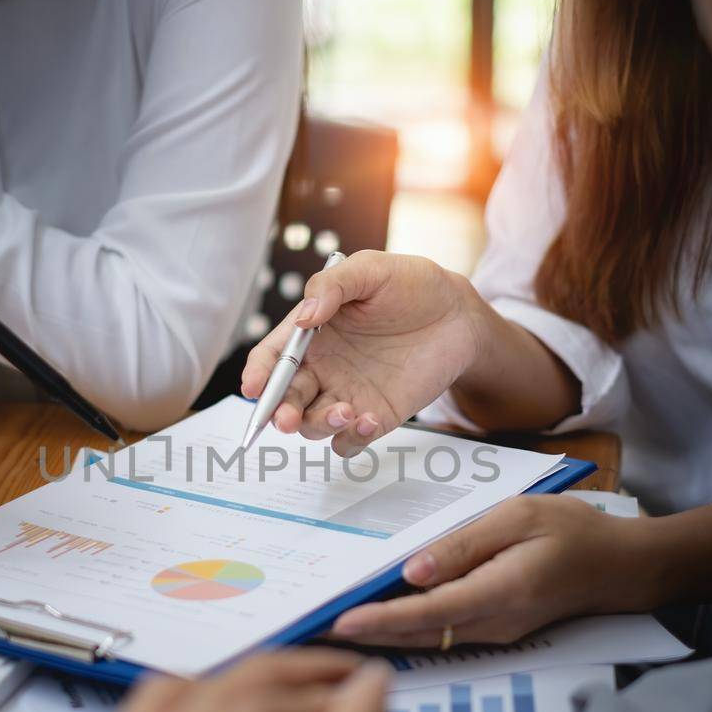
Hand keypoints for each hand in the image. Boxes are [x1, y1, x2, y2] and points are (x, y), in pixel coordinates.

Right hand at [241, 251, 489, 455]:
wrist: (458, 314)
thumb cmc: (411, 286)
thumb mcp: (370, 270)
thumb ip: (332, 287)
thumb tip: (303, 319)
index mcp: (310, 334)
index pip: (272, 359)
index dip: (258, 375)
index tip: (253, 388)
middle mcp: (322, 369)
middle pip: (285, 400)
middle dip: (279, 413)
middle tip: (286, 419)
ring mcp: (346, 395)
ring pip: (312, 426)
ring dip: (318, 425)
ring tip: (345, 411)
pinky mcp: (375, 416)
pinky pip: (349, 441)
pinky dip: (350, 438)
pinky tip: (368, 419)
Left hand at [331, 494, 655, 646]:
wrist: (620, 567)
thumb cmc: (571, 531)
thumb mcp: (519, 518)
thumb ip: (465, 545)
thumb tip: (412, 572)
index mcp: (501, 592)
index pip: (428, 613)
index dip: (380, 620)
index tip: (339, 623)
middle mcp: (494, 623)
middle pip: (418, 636)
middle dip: (365, 637)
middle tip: (312, 631)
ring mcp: (494, 633)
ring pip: (426, 640)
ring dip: (380, 637)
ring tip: (329, 627)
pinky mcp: (493, 631)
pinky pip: (441, 634)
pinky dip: (405, 630)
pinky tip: (374, 619)